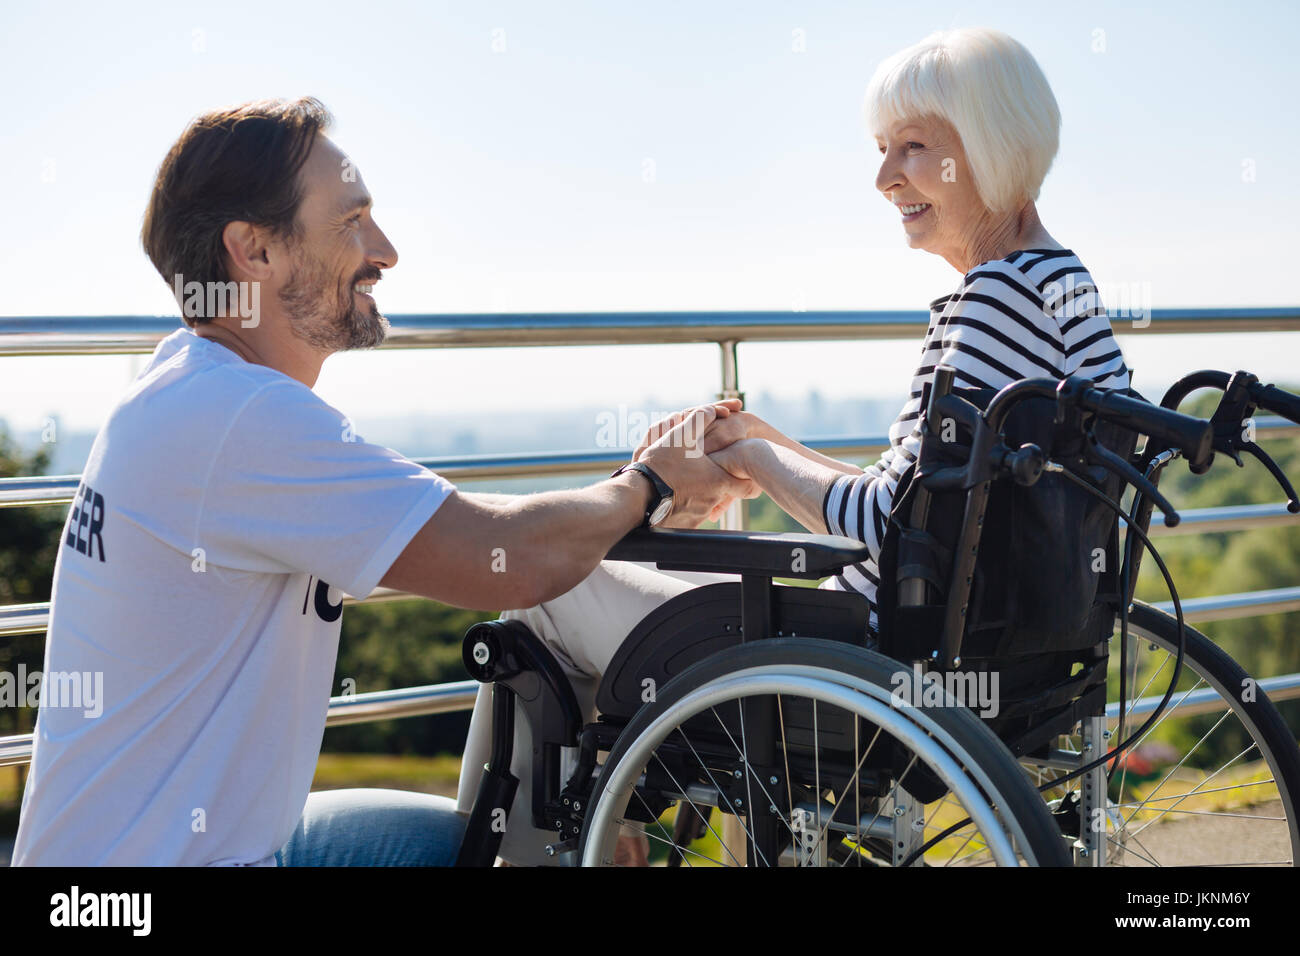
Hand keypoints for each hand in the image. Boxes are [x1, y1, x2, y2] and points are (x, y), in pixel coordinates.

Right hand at [637, 406, 756, 528]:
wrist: (638, 495)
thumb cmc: (661, 465)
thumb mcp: (682, 434)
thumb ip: (701, 418)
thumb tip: (714, 410)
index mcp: (718, 481)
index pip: (748, 485)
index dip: (748, 478)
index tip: (741, 473)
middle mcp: (712, 501)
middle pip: (725, 495)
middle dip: (718, 484)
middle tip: (706, 475)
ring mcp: (699, 516)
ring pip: (707, 505)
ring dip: (699, 495)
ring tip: (683, 484)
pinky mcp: (685, 527)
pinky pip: (690, 515)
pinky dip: (685, 506)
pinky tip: (673, 496)